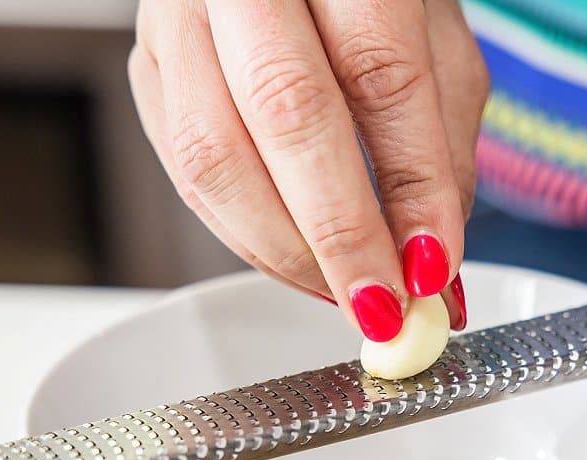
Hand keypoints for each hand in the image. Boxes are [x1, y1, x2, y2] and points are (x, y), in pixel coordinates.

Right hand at [128, 0, 488, 339]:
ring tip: (341, 292)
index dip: (410, 184)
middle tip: (381, 304)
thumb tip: (430, 260)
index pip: (380, 73)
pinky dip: (245, 235)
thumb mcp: (433, 39)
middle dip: (340, 233)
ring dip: (284, 249)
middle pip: (287, 114)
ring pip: (215, 156)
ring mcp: (176, 17)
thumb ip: (439, 145)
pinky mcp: (147, 65)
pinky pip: (185, 173)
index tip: (432, 266)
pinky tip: (295, 260)